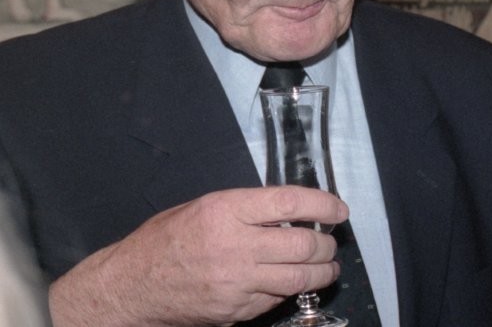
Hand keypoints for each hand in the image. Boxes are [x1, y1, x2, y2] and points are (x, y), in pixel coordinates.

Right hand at [49, 186, 346, 326]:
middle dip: (327, 244)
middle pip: (303, 244)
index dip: (323, 205)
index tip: (339, 210)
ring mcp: (237, 282)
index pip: (291, 203)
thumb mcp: (204, 207)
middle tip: (331, 242)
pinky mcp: (236, 310)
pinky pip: (278, 299)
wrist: (131, 287)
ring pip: (299, 278)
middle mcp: (236, 246)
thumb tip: (293, 210)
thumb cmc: (166, 240)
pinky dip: (292, 290)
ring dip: (322, 271)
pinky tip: (293, 282)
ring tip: (327, 266)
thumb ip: (248, 208)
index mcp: (226, 211)